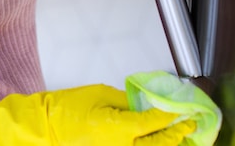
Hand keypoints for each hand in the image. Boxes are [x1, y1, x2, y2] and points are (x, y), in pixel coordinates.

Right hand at [0, 84, 196, 145]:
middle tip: (192, 129)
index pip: (156, 124)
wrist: (43, 130)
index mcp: (120, 128)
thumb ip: (125, 101)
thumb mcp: (99, 95)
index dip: (175, 120)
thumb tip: (144, 104)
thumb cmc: (66, 109)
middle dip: (179, 137)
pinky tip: (155, 144)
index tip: (187, 114)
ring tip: (181, 141)